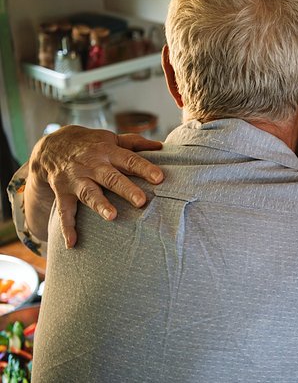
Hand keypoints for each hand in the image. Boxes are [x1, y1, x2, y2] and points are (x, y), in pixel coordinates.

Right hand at [28, 125, 163, 247]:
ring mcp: (76, 179)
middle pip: (111, 177)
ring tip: (112, 216)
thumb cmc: (91, 144)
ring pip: (89, 193)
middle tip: (141, 201)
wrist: (51, 145)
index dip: (144, 168)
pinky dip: (67, 227)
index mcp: (108, 151)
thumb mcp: (111, 139)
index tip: (159, 178)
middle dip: (126, 189)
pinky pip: (64, 211)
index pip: (129, 159)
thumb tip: (161, 146)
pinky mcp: (62, 192)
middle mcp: (92, 165)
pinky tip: (72, 243)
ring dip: (99, 205)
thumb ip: (135, 143)